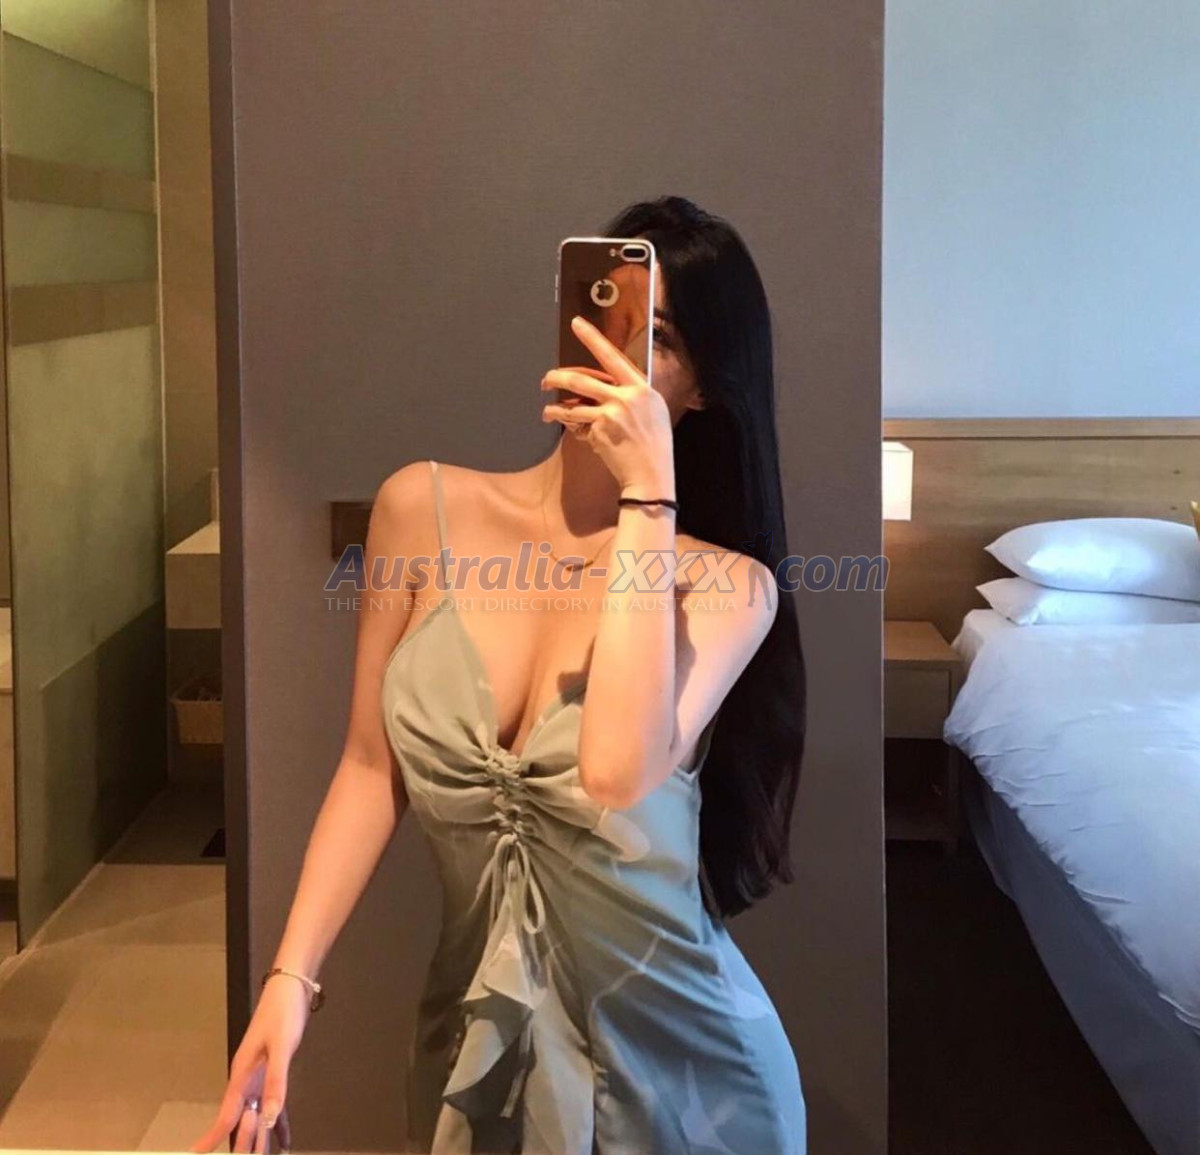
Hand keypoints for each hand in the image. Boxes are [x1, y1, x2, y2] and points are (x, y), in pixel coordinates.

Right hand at [189, 979, 307, 1152]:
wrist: (291, 989)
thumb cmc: (283, 1014)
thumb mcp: (281, 1046)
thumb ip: (276, 1081)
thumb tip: (267, 1118)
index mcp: (243, 1075)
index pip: (226, 1115)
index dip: (212, 1137)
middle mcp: (248, 1081)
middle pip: (242, 1121)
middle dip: (243, 1145)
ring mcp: (259, 1077)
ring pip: (256, 1116)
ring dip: (260, 1138)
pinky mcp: (273, 1072)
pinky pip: (273, 1104)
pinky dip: (278, 1123)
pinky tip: (284, 1140)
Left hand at [541, 315, 675, 493]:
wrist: (651, 473)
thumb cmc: (654, 445)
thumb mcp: (653, 411)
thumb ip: (632, 395)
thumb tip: (607, 386)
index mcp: (641, 388)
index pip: (613, 357)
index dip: (593, 339)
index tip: (576, 323)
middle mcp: (626, 397)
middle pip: (581, 379)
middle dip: (557, 377)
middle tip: (546, 380)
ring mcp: (610, 414)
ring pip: (571, 403)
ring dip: (554, 408)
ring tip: (547, 412)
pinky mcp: (599, 431)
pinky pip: (577, 425)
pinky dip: (571, 428)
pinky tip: (572, 432)